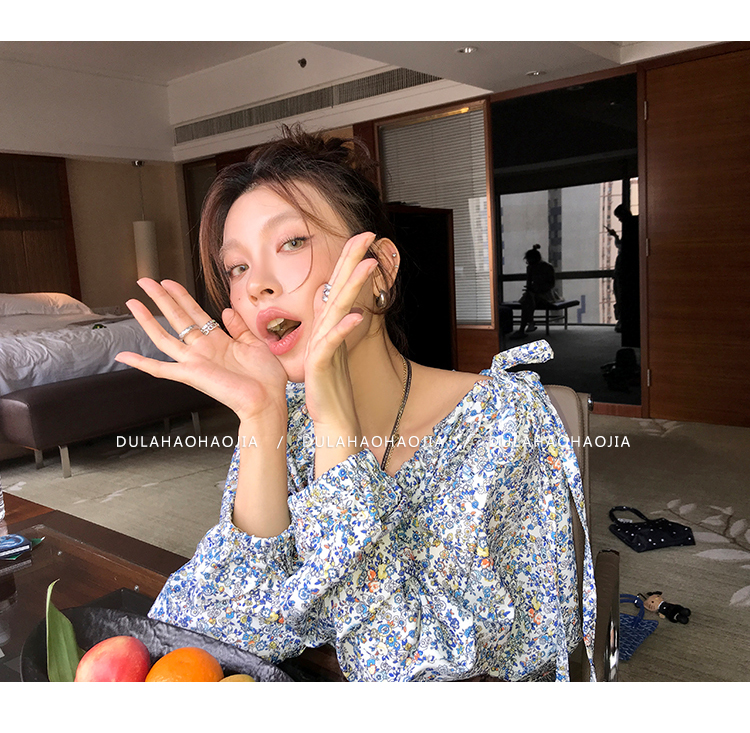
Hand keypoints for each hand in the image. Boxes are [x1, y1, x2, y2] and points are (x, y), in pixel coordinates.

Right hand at [115, 279, 287, 423]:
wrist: (268, 400)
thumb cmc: (266, 378)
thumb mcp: (255, 344)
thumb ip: (239, 327)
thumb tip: (226, 311)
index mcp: (219, 342)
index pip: (194, 313)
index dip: (181, 296)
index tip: (169, 282)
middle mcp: (204, 350)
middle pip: (176, 318)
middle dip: (161, 298)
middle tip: (145, 281)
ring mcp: (195, 361)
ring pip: (165, 337)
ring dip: (148, 319)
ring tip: (133, 302)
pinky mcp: (192, 375)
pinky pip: (161, 369)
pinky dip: (142, 363)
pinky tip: (124, 356)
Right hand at [302, 232, 379, 453]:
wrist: (330, 419)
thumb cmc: (333, 387)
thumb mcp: (336, 350)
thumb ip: (335, 323)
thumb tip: (335, 301)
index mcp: (330, 325)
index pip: (340, 286)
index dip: (349, 260)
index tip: (364, 237)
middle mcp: (324, 331)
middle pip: (337, 288)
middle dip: (350, 260)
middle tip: (364, 235)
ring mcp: (322, 346)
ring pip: (337, 310)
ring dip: (352, 287)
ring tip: (367, 265)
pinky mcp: (320, 365)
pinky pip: (332, 344)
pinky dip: (344, 329)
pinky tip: (357, 315)